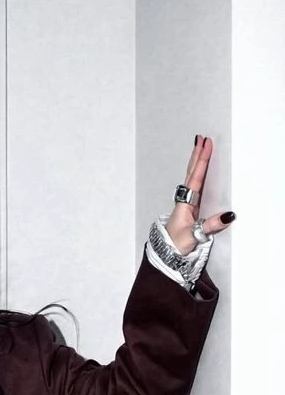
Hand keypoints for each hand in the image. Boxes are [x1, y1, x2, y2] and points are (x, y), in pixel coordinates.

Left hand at [166, 136, 235, 254]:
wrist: (166, 255)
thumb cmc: (176, 245)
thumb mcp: (194, 236)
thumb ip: (210, 225)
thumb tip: (227, 215)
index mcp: (185, 204)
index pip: (195, 178)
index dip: (202, 161)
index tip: (206, 144)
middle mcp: (184, 201)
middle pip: (191, 173)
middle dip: (197, 156)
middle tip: (201, 138)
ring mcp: (186, 204)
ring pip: (191, 178)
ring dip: (196, 162)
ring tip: (199, 148)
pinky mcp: (189, 210)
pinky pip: (193, 186)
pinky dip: (196, 174)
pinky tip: (198, 172)